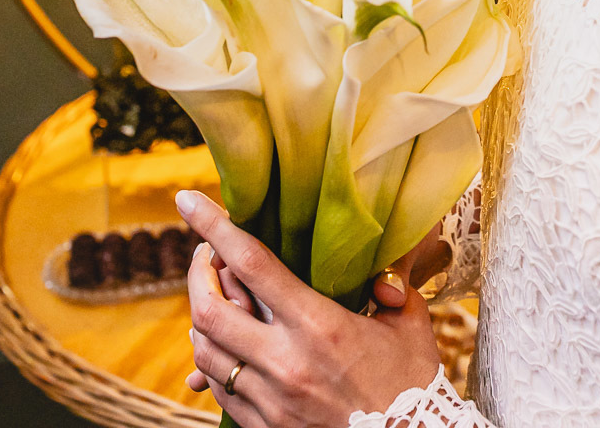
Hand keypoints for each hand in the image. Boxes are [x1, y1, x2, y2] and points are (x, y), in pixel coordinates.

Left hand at [177, 190, 440, 427]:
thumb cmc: (412, 384)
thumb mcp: (407, 323)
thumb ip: (390, 285)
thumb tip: (377, 268)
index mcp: (318, 323)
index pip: (251, 263)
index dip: (213, 226)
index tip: (187, 199)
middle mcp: (285, 360)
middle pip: (209, 308)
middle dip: (197, 273)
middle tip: (204, 254)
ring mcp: (270, 399)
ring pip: (205, 351)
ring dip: (201, 318)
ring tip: (213, 297)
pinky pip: (218, 389)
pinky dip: (212, 361)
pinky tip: (224, 345)